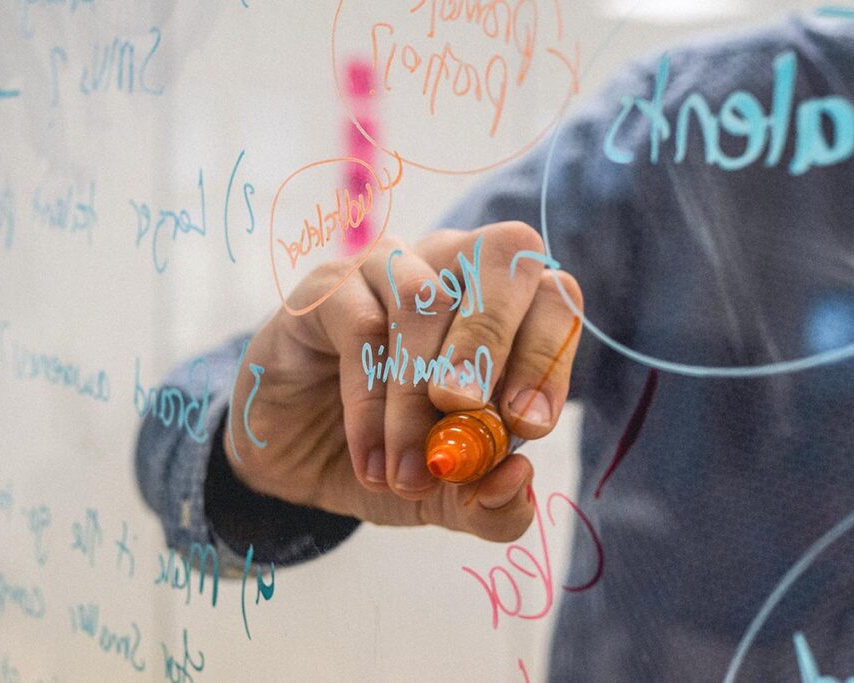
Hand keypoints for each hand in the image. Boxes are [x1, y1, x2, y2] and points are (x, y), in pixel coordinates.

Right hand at [224, 221, 582, 541]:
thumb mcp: (450, 497)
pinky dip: (371, 403)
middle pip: (504, 254)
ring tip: (409, 473)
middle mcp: (455, 268)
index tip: (526, 428)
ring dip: (419, 396)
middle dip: (493, 343)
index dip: (549, 356)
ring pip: (426, 300)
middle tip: (467, 414)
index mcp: (507, 307)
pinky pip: (361, 326)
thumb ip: (493, 503)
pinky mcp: (329, 287)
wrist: (298, 461)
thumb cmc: (393, 456)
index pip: (555, 297)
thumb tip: (519, 479)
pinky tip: (371, 461)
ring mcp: (391, 267)